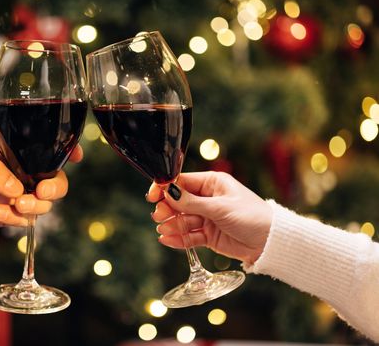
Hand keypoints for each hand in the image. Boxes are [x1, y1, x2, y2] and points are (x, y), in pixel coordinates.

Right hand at [146, 171, 272, 263]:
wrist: (271, 242)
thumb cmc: (252, 217)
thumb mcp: (220, 208)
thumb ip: (192, 202)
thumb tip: (169, 192)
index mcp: (212, 183)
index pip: (182, 182)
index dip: (165, 188)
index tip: (153, 196)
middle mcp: (208, 199)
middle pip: (179, 202)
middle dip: (167, 209)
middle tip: (159, 216)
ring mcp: (207, 218)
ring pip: (182, 220)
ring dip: (172, 224)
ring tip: (164, 229)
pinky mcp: (209, 235)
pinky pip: (189, 236)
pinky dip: (178, 238)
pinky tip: (167, 240)